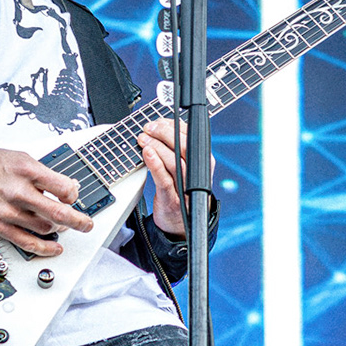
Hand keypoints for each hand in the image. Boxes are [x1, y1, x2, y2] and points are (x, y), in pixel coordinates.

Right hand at [0, 143, 93, 256]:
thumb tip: (67, 188)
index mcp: (27, 171)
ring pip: (46, 228)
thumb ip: (45, 174)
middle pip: (58, 213)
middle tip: (87, 224)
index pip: (63, 188)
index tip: (74, 197)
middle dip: (79, 221)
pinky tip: (54, 248)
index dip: (74, 195)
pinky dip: (45, 249)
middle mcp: (19, 192)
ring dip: (59, 229)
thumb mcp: (21, 158)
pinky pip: (27, 243)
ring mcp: (9, 212)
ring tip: (62, 226)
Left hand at [138, 119, 212, 236]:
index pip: (192, 137)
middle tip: (149, 128)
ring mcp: (185, 189)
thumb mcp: (182, 168)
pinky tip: (147, 154)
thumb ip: (175, 150)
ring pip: (175, 161)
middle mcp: (197, 175)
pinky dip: (155, 165)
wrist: (180, 224)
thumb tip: (158, 127)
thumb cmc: (179, 191)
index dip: (174, 126)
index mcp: (203, 163)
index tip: (159, 121)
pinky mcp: (172, 200)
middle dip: (165, 133)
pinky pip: (165, 180)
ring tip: (143, 139)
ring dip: (157, 146)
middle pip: (185, 147)